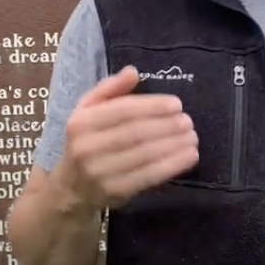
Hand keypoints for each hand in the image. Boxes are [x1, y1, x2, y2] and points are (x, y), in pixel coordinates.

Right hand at [57, 66, 198, 208]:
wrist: (72, 188)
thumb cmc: (85, 141)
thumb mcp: (88, 110)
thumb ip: (110, 88)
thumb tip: (133, 72)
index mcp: (81, 122)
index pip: (122, 111)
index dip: (152, 106)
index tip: (176, 104)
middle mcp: (87, 147)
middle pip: (135, 133)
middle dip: (166, 126)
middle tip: (188, 122)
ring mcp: (100, 172)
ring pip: (144, 155)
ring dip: (173, 145)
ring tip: (192, 138)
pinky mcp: (115, 192)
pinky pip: (148, 176)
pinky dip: (172, 165)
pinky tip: (189, 156)